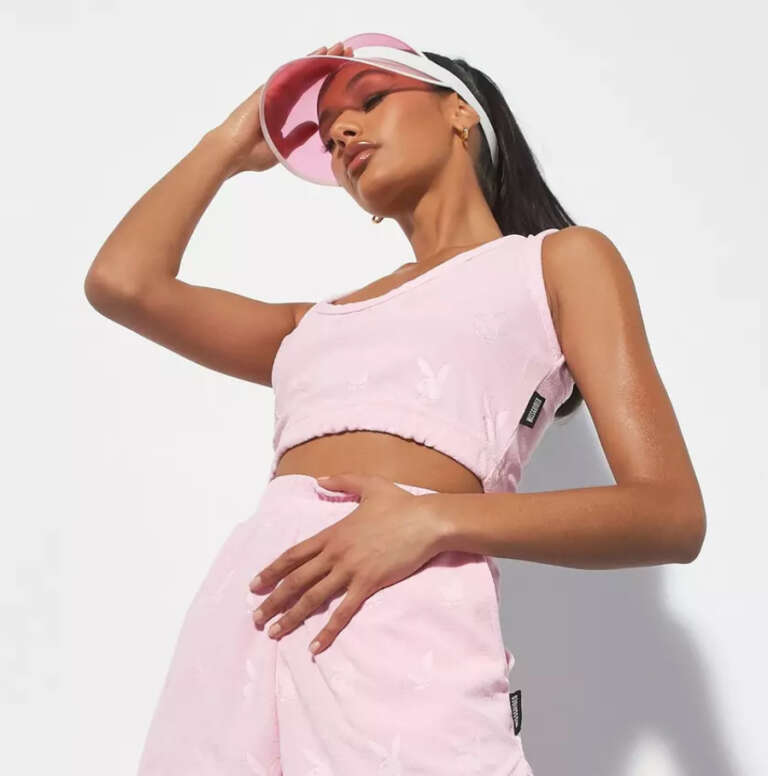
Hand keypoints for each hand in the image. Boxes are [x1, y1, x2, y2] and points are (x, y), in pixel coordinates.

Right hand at [211, 41, 353, 176]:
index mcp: (283, 112)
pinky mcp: (267, 89)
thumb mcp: (284, 147)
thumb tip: (314, 127)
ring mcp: (273, 92)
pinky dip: (304, 63)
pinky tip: (319, 54)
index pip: (308, 93)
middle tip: (346, 53)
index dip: (324, 82)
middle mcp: (279, 98)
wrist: (232, 153)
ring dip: (319, 59)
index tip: (342, 75)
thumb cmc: (252, 154)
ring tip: (338, 48)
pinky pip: (289, 73)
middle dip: (326, 64)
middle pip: (307, 77)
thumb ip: (297, 137)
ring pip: (300, 71)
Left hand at [248, 473, 442, 653]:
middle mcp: (335, 553)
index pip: (294, 555)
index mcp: (332, 533)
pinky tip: (314, 645)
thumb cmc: (401, 503)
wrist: (426, 520)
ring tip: (273, 632)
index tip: (254, 585)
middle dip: (273, 600)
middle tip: (255, 618)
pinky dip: (327, 630)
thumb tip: (320, 480)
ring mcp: (351, 570)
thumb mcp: (369, 484)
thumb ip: (342, 482)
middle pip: (296, 580)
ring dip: (291, 617)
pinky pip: (343, 612)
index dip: (272, 571)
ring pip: (313, 598)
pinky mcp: (368, 584)